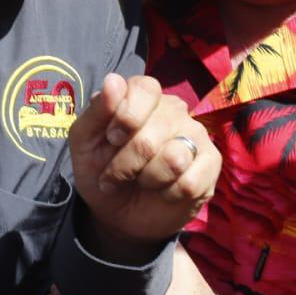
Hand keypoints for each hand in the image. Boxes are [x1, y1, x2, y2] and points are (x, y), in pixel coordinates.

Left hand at [68, 74, 219, 257]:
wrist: (117, 214)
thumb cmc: (100, 170)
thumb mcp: (84, 141)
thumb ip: (97, 110)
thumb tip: (114, 80)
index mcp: (144, 95)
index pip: (145, 89)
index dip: (126, 117)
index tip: (111, 138)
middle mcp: (173, 109)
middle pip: (151, 134)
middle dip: (125, 163)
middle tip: (115, 175)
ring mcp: (196, 134)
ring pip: (174, 159)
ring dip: (147, 180)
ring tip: (141, 181)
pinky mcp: (211, 163)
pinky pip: (191, 182)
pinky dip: (169, 194)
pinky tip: (163, 192)